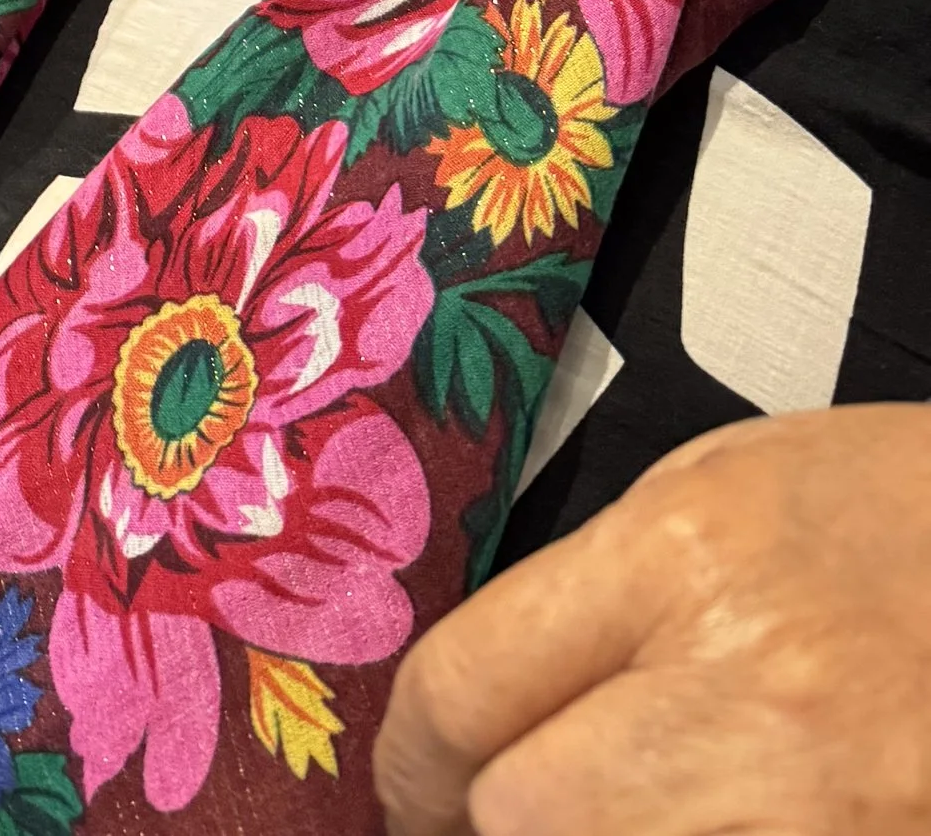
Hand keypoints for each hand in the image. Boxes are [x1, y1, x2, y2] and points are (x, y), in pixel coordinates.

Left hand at [376, 405, 930, 835]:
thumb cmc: (914, 513)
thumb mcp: (736, 484)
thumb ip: (608, 581)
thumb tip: (493, 684)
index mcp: (689, 553)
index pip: (471, 683)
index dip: (409, 758)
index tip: (405, 785)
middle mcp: (749, 689)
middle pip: (527, 813)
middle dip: (498, 820)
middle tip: (498, 811)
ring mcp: (827, 805)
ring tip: (620, 805)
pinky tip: (711, 821)